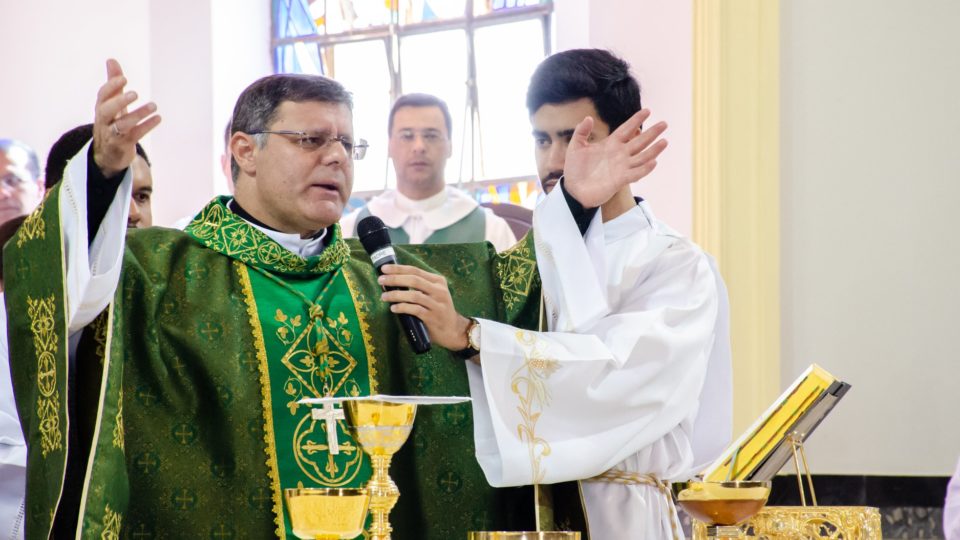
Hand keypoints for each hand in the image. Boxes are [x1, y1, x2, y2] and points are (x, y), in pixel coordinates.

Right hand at [93, 59, 160, 177]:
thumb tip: (111, 59)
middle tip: (135, 93)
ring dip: (138, 115)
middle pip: (107, 110)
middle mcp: (104, 121)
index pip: (102, 95)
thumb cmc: (111, 123)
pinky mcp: (123, 145)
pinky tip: (158, 118)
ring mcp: (113, 134)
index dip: (112, 86)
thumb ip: (113, 83)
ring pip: (122, 125)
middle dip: (120, 101)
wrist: (107, 155)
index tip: (124, 78)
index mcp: (101, 108)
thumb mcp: (111, 104)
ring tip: (154, 106)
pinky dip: (147, 126)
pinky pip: (135, 135)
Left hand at [378, 264, 470, 350]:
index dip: (399, 269)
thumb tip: (393, 280)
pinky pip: (415, 310)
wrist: (453, 330)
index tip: (384, 268)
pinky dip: (402, 308)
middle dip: (395, 279)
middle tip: (381, 280)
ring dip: (396, 295)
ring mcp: (437, 304)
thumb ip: (419, 286)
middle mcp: (439, 291)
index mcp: (438, 281)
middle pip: (414, 280)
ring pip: (413, 295)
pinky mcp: (433, 317)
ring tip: (384, 296)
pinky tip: (393, 308)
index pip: (416, 271)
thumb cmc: (438, 310)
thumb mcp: (434, 293)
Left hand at [562, 109, 667, 207]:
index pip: (627, 129)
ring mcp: (622, 167)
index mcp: (610, 144)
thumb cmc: (575, 169)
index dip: (636, 120)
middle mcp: (619, 154)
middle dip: (652, 132)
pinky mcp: (621, 180)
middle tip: (664, 123)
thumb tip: (588, 118)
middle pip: (639, 141)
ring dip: (653, 150)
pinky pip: (636, 173)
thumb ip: (581, 132)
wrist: (573, 189)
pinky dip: (645, 168)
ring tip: (665, 141)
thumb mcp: (576, 147)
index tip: (647, 110)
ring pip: (642, 157)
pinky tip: (654, 162)